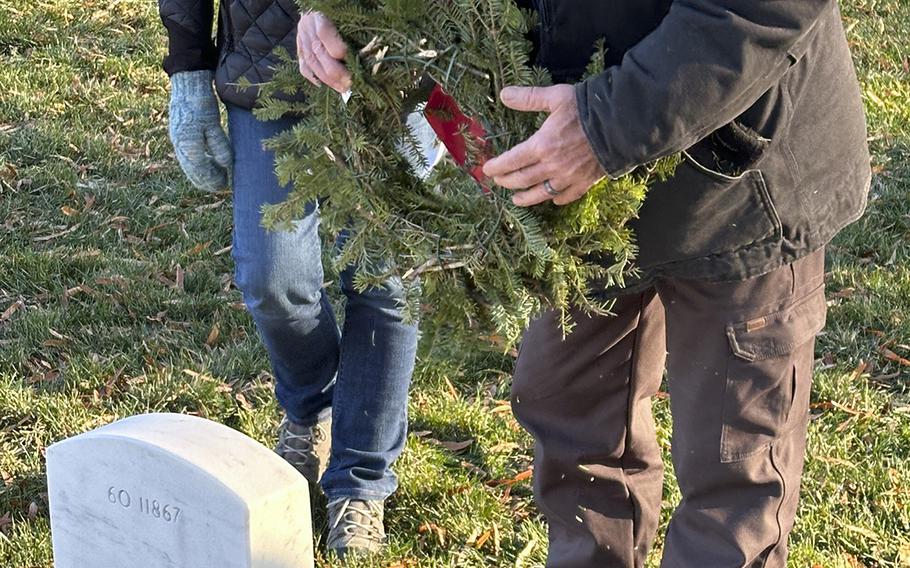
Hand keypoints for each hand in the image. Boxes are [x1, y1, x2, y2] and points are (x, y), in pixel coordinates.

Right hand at [168, 70, 231, 191]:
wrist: (187, 85)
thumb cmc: (202, 103)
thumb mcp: (214, 125)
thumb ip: (219, 146)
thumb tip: (226, 166)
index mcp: (187, 143)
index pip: (200, 170)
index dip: (213, 179)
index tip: (225, 185)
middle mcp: (179, 145)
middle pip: (192, 171)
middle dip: (207, 181)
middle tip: (223, 186)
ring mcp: (176, 140)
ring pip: (188, 166)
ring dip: (202, 174)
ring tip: (217, 177)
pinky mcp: (178, 135)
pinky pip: (186, 157)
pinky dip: (197, 165)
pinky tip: (209, 164)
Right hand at [297, 12, 351, 92]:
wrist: (311, 11)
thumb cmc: (335, 15)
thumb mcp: (342, 19)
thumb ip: (348, 34)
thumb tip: (365, 53)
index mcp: (319, 17)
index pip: (325, 34)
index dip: (339, 50)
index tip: (353, 62)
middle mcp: (307, 29)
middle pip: (319, 53)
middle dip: (336, 72)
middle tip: (351, 82)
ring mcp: (301, 41)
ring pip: (312, 64)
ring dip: (328, 80)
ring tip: (342, 89)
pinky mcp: (299, 51)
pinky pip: (303, 67)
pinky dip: (313, 78)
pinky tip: (324, 85)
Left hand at [482, 85, 604, 206]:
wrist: (621, 122)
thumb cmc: (586, 108)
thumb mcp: (555, 97)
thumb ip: (528, 98)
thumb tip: (503, 94)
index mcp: (541, 146)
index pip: (511, 161)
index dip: (497, 167)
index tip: (487, 169)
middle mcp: (551, 166)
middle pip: (522, 180)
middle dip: (507, 181)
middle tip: (499, 181)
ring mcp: (568, 177)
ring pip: (541, 193)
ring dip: (526, 198)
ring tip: (516, 200)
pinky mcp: (584, 183)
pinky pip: (567, 196)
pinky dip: (557, 199)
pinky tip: (552, 199)